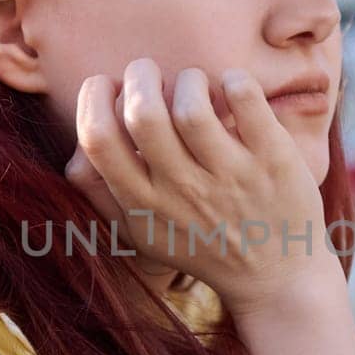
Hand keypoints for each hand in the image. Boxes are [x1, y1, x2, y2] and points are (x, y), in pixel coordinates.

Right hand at [63, 57, 335, 314]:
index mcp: (143, 204)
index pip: (98, 139)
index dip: (94, 98)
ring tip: (195, 86)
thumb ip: (102, 194)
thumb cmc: (202, 246)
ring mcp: (230, 176)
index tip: (111, 87)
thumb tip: (77, 147)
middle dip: (139, 75)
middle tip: (151, 74)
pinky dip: (236, 81)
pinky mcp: (272, 160)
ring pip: (192, 106)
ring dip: (189, 79)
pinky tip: (233, 89)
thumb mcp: (142, 233)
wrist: (276, 280)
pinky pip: (247, 100)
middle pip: (143, 113)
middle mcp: (183, 191)